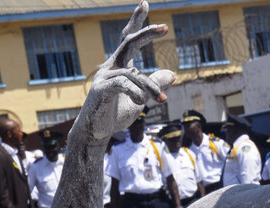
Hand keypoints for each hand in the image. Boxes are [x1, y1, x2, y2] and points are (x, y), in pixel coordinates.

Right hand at [71, 1, 174, 141]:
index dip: (136, 22)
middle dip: (145, 33)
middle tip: (164, 28)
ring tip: (161, 101)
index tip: (144, 3)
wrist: (97, 132)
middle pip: (128, 43)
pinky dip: (136, 92)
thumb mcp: (141, 98)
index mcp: (120, 65)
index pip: (128, 39)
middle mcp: (111, 66)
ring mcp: (104, 76)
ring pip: (133, 73)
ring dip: (150, 87)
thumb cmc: (117, 114)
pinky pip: (123, 84)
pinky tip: (143, 101)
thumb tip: (173, 73)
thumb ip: (154, 85)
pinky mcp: (100, 89)